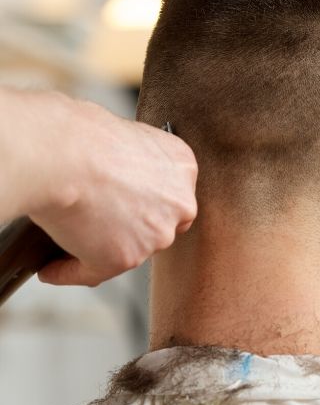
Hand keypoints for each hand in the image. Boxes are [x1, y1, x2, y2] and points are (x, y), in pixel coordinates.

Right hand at [25, 93, 197, 285]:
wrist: (61, 152)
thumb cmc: (81, 133)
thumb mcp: (125, 134)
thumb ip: (135, 162)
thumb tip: (113, 177)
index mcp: (181, 167)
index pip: (173, 197)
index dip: (149, 204)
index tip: (127, 206)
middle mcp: (178, 204)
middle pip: (159, 226)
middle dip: (133, 228)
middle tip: (99, 224)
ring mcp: (155, 235)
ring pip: (129, 251)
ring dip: (102, 249)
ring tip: (68, 241)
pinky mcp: (125, 258)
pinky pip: (93, 271)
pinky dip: (70, 271)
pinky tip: (52, 268)